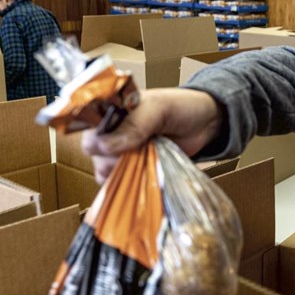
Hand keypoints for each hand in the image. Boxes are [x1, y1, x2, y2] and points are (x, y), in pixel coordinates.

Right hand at [81, 87, 222, 183]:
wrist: (206, 123)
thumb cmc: (180, 107)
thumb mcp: (157, 109)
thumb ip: (134, 126)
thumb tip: (104, 146)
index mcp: (110, 113)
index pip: (87, 131)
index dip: (95, 142)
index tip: (109, 148)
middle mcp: (112, 134)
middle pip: (95, 156)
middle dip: (111, 160)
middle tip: (135, 155)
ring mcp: (123, 154)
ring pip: (106, 173)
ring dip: (122, 174)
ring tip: (144, 165)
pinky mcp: (136, 171)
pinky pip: (122, 185)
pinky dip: (129, 187)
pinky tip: (143, 179)